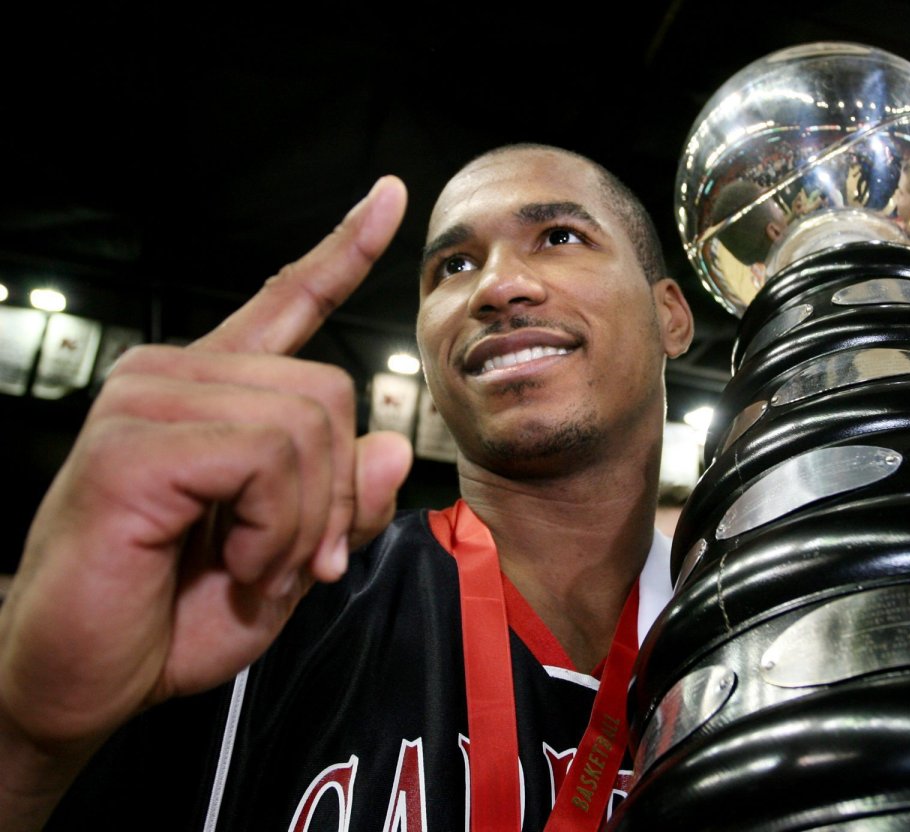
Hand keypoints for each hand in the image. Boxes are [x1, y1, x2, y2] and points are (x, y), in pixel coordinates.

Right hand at [0, 177, 412, 767]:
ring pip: (307, 425)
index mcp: (212, 390)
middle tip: (301, 559)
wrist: (83, 678)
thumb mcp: (289, 559)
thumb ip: (342, 503)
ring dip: (304, 520)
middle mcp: (174, 377)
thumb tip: (390, 448)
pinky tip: (235, 560)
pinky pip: (265, 456)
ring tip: (258, 564)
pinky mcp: (132, 445)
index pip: (286, 301)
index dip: (343, 250)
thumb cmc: (169, 615)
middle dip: (337, 496)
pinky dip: (275, 527)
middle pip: (331, 391)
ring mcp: (144, 401)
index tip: (387, 195)